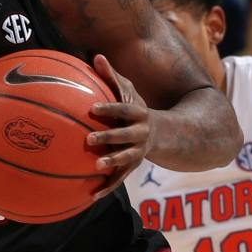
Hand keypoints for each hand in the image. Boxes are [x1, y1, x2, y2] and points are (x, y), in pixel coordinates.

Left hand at [85, 54, 152, 199]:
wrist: (163, 135)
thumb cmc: (137, 110)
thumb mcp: (129, 92)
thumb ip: (112, 76)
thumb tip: (96, 55)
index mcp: (139, 115)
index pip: (124, 110)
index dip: (109, 109)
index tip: (92, 108)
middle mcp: (141, 134)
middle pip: (125, 136)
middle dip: (109, 137)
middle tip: (88, 138)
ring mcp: (138, 152)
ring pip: (126, 159)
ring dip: (112, 163)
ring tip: (96, 167)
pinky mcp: (133, 167)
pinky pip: (120, 178)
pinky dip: (107, 187)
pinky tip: (91, 196)